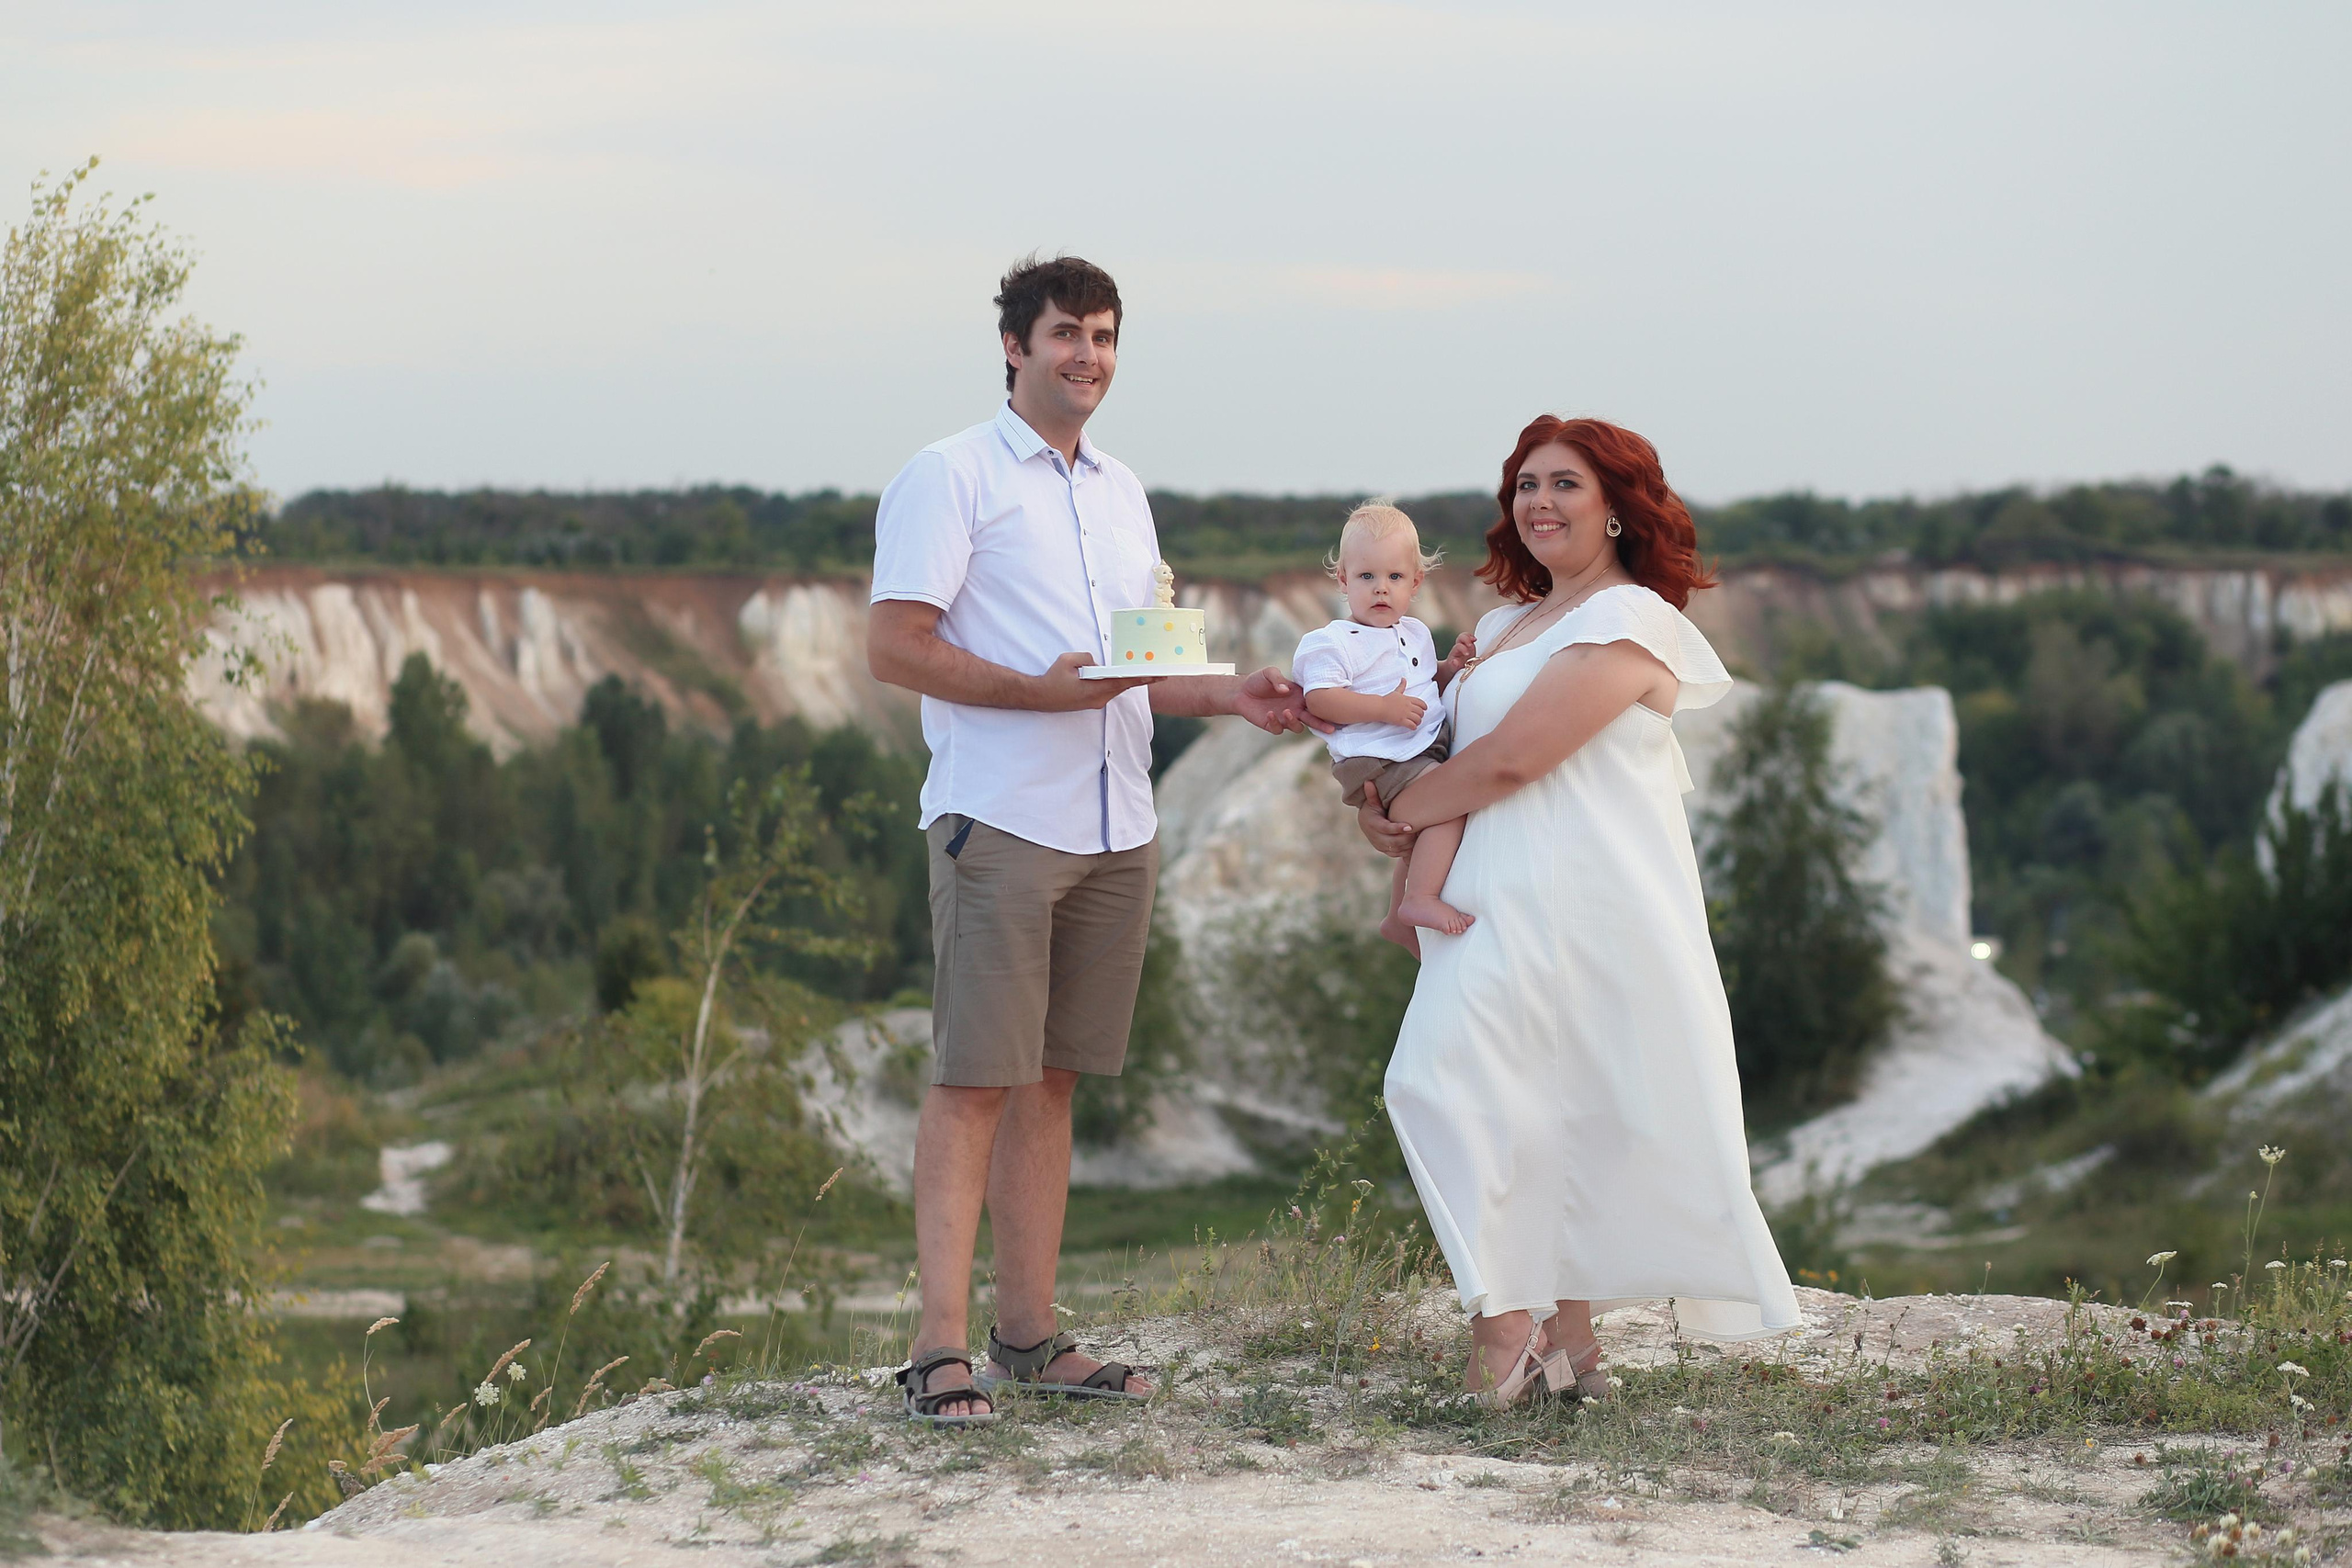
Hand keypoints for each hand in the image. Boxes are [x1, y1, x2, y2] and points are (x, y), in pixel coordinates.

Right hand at [1033, 651, 1154, 710]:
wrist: (1039, 697)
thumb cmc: (1052, 679)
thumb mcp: (1068, 660)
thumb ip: (1086, 657)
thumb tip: (1096, 663)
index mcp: (1095, 690)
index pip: (1123, 682)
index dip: (1142, 678)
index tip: (1157, 676)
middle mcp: (1099, 699)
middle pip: (1123, 687)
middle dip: (1140, 679)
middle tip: (1159, 674)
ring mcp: (1095, 703)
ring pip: (1115, 689)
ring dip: (1127, 681)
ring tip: (1144, 673)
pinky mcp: (1090, 703)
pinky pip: (1107, 691)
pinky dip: (1116, 684)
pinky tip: (1121, 678)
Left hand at [1233, 666, 1332, 734]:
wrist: (1240, 691)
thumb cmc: (1258, 680)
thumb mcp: (1269, 673)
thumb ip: (1278, 679)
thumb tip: (1286, 690)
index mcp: (1298, 695)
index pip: (1314, 702)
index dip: (1323, 705)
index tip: (1331, 706)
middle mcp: (1294, 708)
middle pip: (1312, 719)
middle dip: (1322, 724)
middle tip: (1330, 728)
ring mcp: (1284, 718)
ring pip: (1297, 727)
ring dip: (1294, 722)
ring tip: (1286, 712)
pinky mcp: (1272, 725)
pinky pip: (1278, 729)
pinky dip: (1275, 723)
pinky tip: (1269, 713)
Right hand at [1356, 785, 1415, 857]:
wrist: (1366, 823)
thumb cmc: (1372, 809)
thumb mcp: (1372, 802)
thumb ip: (1372, 794)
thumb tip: (1368, 782)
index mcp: (1372, 824)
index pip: (1386, 828)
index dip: (1397, 828)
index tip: (1410, 826)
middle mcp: (1375, 838)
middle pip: (1393, 841)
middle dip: (1407, 837)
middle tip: (1419, 830)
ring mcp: (1380, 846)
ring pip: (1398, 849)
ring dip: (1409, 843)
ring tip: (1418, 834)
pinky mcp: (1386, 851)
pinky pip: (1399, 853)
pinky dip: (1408, 849)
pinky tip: (1415, 840)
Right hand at [1379, 679, 1426, 728]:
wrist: (1379, 707)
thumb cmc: (1386, 700)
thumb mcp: (1396, 692)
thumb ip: (1402, 686)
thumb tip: (1403, 679)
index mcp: (1408, 699)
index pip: (1421, 703)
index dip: (1424, 707)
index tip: (1425, 709)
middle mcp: (1408, 706)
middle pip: (1420, 712)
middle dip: (1421, 715)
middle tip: (1419, 717)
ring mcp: (1405, 714)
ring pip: (1418, 719)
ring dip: (1418, 722)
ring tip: (1416, 723)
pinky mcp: (1401, 721)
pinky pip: (1412, 725)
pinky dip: (1414, 727)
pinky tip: (1412, 727)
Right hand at [1439, 630, 1475, 681]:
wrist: (1455, 672)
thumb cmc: (1466, 663)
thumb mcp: (1473, 656)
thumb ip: (1476, 652)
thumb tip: (1483, 648)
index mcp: (1465, 646)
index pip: (1465, 636)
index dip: (1469, 636)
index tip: (1474, 639)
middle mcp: (1459, 648)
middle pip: (1460, 638)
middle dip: (1466, 639)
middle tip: (1471, 645)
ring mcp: (1454, 655)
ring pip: (1456, 647)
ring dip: (1462, 648)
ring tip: (1467, 654)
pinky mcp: (1452, 664)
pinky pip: (1452, 662)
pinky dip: (1454, 662)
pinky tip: (1456, 662)